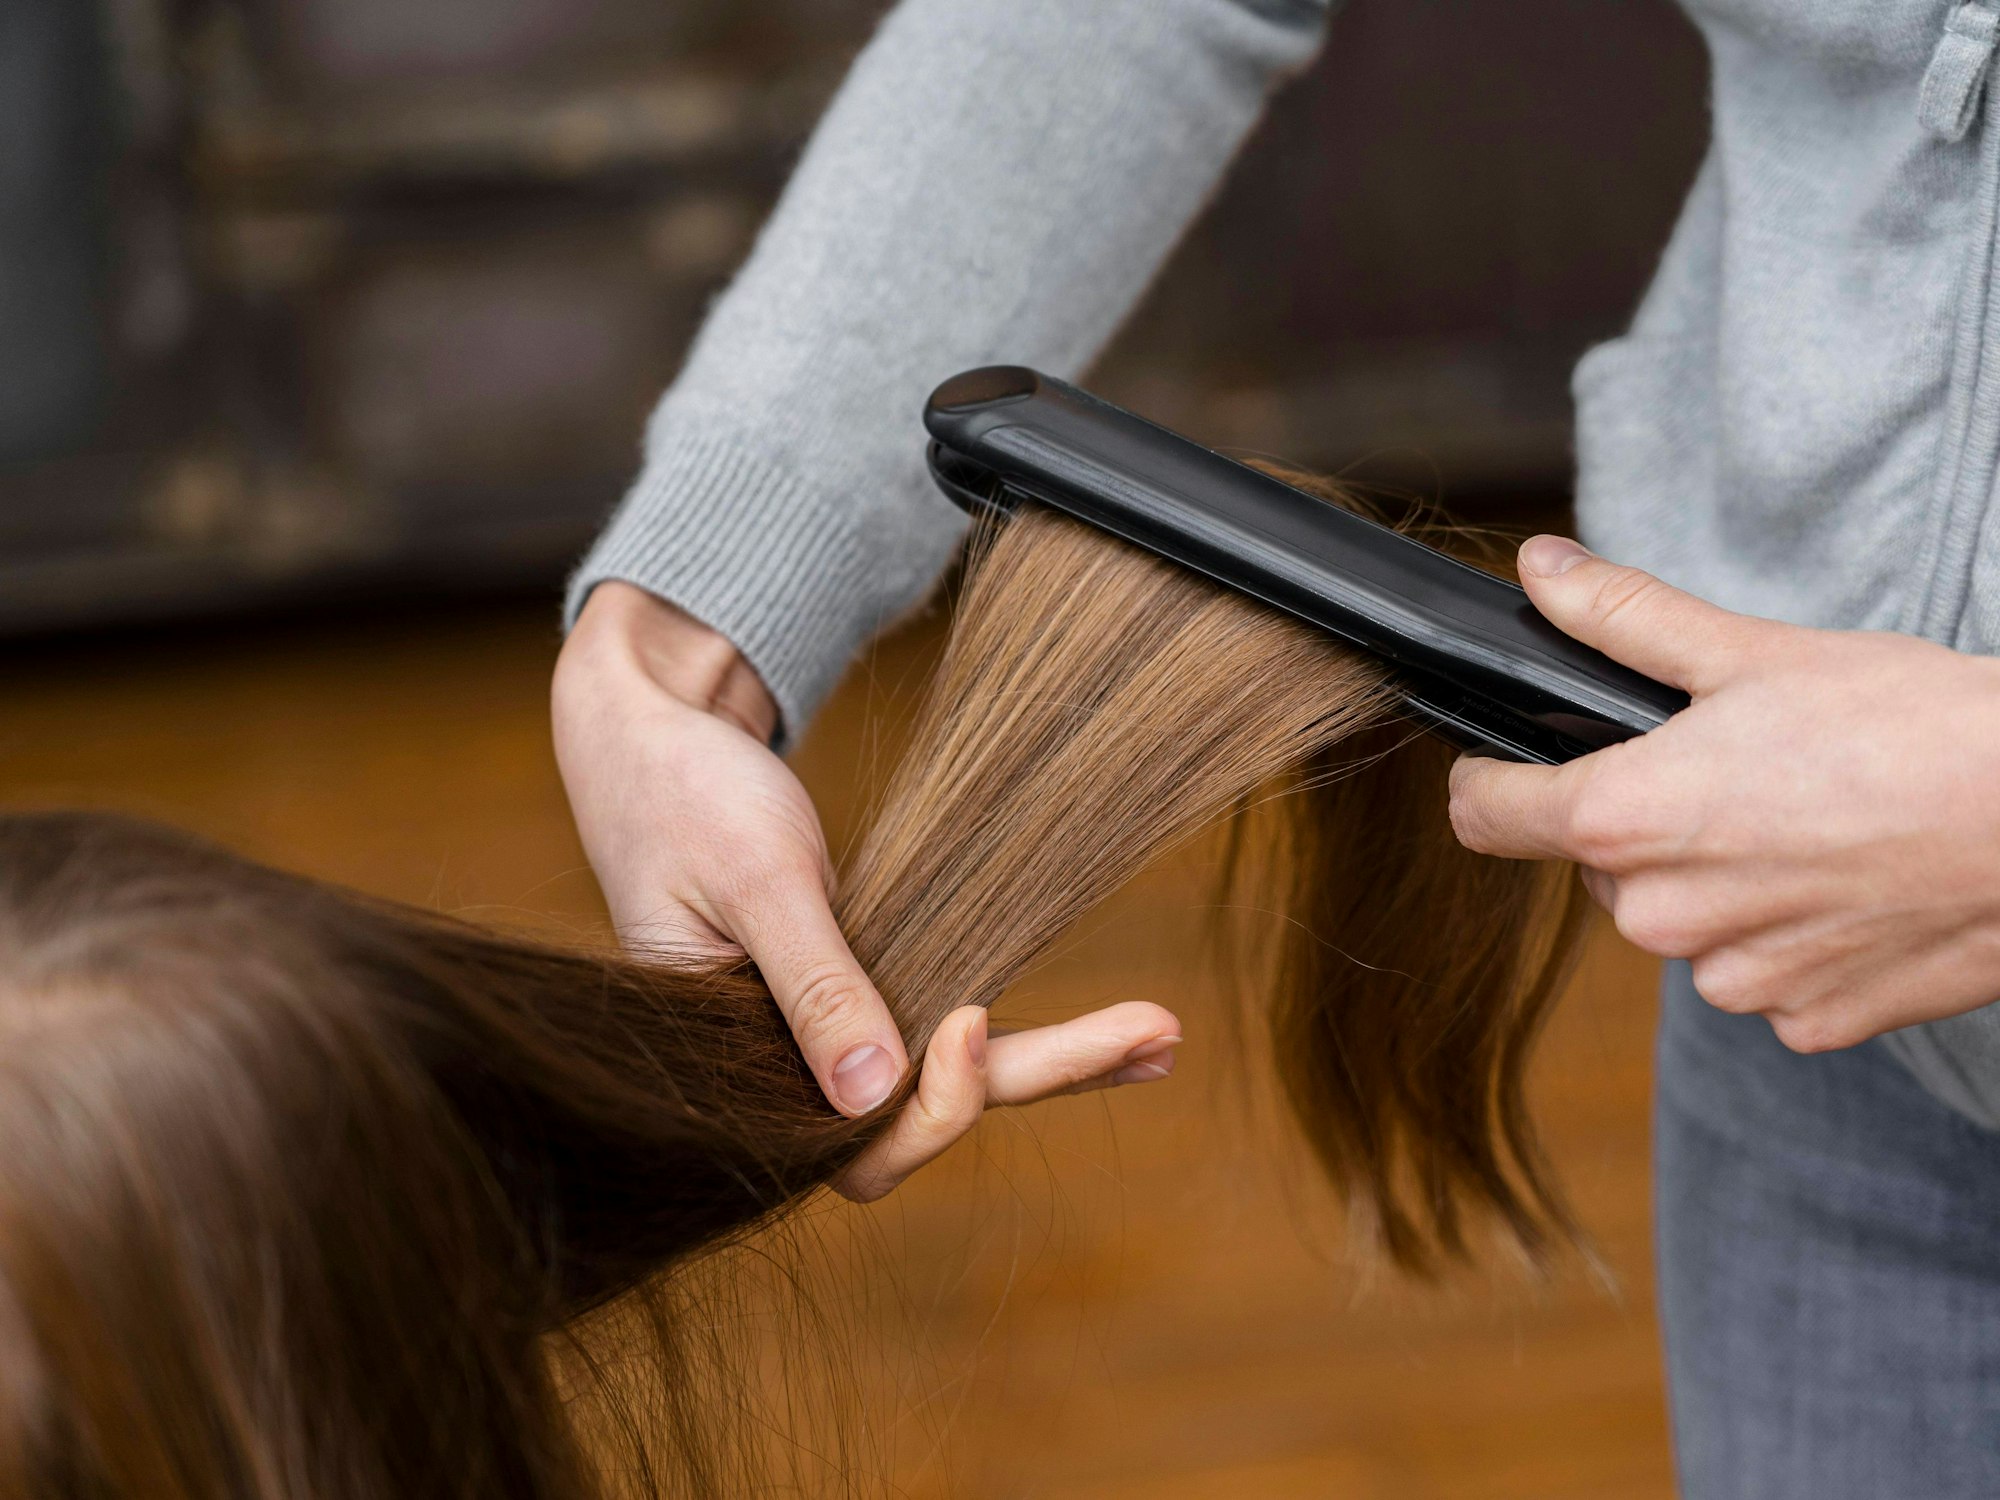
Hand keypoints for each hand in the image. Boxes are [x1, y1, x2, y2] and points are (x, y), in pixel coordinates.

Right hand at [552, 583, 1182, 1190]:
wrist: (650, 736)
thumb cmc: (682, 795)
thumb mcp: (756, 880)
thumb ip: (813, 985)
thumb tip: (875, 1091)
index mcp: (728, 1073)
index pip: (852, 1147)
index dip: (930, 1107)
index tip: (970, 1017)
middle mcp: (779, 1074)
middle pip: (920, 1122)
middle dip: (1040, 1080)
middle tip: (1159, 1034)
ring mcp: (819, 1035)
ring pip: (944, 1080)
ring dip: (1056, 1063)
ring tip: (1163, 1035)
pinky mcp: (851, 992)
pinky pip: (938, 1028)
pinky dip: (1021, 1031)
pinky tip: (1114, 1031)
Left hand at [1448, 536, 1999, 1053]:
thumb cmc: (1911, 727)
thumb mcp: (1751, 652)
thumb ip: (1624, 618)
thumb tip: (1538, 570)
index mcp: (1628, 821)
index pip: (1487, 817)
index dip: (1488, 782)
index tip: (1504, 765)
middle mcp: (1664, 918)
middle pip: (1601, 867)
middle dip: (1645, 824)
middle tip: (1736, 775)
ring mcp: (1736, 979)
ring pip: (1682, 924)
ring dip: (1718, 883)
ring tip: (1807, 824)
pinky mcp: (1807, 1020)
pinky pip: (1759, 973)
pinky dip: (1788, 934)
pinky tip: (1848, 885)